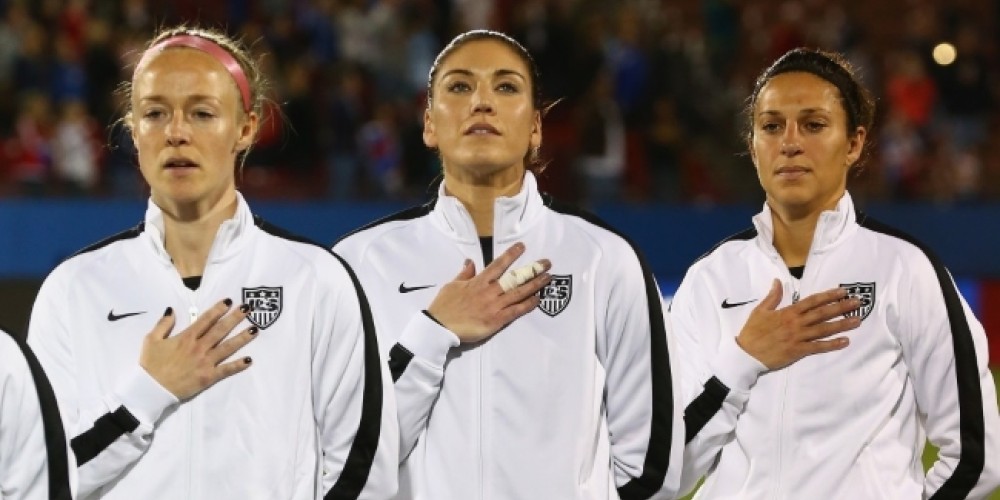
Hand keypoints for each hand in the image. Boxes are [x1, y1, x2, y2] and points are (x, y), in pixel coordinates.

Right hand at [139, 299, 258, 399]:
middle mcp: (199, 347)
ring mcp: (205, 362)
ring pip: (227, 347)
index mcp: (186, 337)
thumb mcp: (151, 340)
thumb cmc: (150, 365)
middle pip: (221, 330)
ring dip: (242, 338)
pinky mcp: (208, 377)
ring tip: (255, 329)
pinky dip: (238, 365)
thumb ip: (163, 324)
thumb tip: (172, 310)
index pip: (206, 320)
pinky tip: (249, 360)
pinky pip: (226, 370)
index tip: (229, 301)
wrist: (150, 389)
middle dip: (235, 318)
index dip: (218, 309)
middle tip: (248, 309)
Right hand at [427, 242, 551, 342]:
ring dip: (534, 285)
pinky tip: (537, 299)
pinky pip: (515, 311)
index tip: (522, 247)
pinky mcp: (496, 320)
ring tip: (547, 277)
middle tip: (546, 263)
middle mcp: (489, 291)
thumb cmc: (444, 306)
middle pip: (514, 278)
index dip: (511, 255)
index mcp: (478, 282)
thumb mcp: (452, 285)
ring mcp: (494, 306)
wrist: (440, 327)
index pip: (498, 265)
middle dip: (531, 269)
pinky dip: (527, 305)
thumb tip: (470, 262)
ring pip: (518, 293)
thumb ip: (464, 274)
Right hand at [737, 279, 861, 369]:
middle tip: (858, 303)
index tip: (842, 292)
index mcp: (788, 312)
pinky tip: (845, 341)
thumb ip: (772, 296)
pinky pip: (818, 347)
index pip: (812, 301)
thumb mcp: (760, 310)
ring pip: (824, 329)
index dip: (828, 296)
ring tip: (857, 320)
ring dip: (841, 324)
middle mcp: (796, 323)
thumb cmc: (752, 331)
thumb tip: (778, 281)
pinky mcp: (798, 351)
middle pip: (822, 313)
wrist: (746, 353)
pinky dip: (832, 344)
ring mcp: (798, 337)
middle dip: (841, 307)